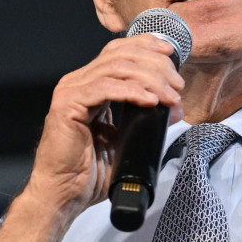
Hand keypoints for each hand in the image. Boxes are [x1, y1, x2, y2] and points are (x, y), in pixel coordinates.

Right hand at [22, 34, 184, 216]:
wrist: (64, 195)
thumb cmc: (88, 172)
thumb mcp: (125, 138)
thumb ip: (146, 119)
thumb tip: (174, 107)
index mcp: (89, 84)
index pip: (119, 51)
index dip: (146, 46)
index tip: (172, 54)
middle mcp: (78, 82)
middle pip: (121, 55)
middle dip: (155, 65)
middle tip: (177, 85)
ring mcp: (71, 91)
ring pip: (117, 67)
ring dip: (150, 78)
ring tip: (170, 96)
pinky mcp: (68, 105)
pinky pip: (105, 88)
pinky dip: (132, 91)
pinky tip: (150, 100)